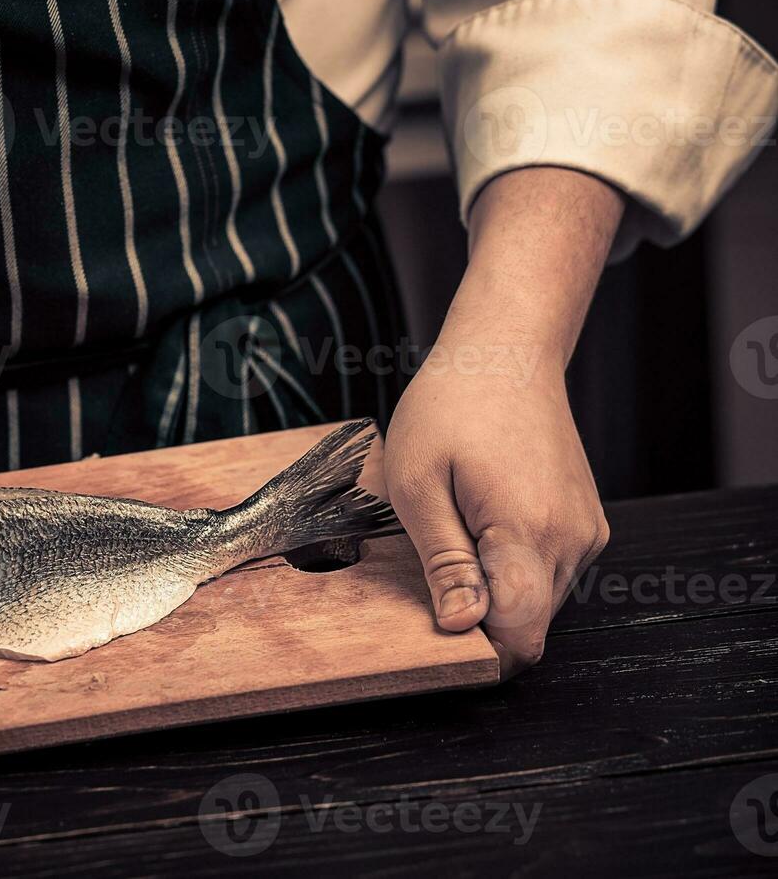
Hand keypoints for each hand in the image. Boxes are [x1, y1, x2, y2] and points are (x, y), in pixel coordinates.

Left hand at [385, 166, 622, 677]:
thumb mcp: (418, 485)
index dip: (476, 652)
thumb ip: (443, 563)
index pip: (520, 636)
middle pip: (531, 625)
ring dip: (498, 590)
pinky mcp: (587, 523)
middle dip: (482, 619)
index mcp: (528, 532)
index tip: (438, 633)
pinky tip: (483, 522)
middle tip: (433, 571)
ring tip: (458, 532)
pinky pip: (550, 572)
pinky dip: (515, 566)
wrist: (506, 354)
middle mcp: (571, 540)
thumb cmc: (451, 407)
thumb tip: (459, 627)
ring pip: (541, 601)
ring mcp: (586, 532)